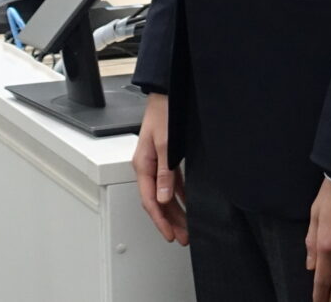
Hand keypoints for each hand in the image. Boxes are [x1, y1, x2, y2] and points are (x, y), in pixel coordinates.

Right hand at [135, 93, 188, 244]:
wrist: (168, 92)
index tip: (170, 234)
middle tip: (181, 237)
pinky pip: (171, 183)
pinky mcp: (167, 157)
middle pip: (157, 201)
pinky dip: (179, 195)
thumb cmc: (164, 112)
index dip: (160, 220)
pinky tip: (188, 204)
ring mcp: (157, 163)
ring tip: (185, 227)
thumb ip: (165, 172)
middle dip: (169, 221)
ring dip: (175, 211)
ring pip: (165, 194)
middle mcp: (148, 166)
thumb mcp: (166, 143)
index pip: (149, 200)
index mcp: (143, 165)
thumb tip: (162, 197)